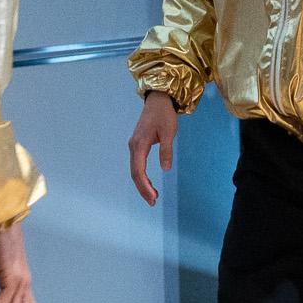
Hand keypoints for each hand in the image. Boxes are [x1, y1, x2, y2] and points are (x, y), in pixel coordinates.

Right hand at [127, 91, 178, 205]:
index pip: (139, 170)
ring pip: (135, 170)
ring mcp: (134, 146)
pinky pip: (137, 165)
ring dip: (142, 184)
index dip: (144, 186)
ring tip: (153, 197)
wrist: (158, 100)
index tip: (153, 197)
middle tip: (153, 202)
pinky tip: (149, 184)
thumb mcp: (168, 132)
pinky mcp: (138, 145)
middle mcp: (134, 146)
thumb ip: (166, 150)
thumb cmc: (164, 114)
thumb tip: (165, 169)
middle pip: (134, 173)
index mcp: (139, 144)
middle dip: (143, 189)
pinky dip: (142, 177)